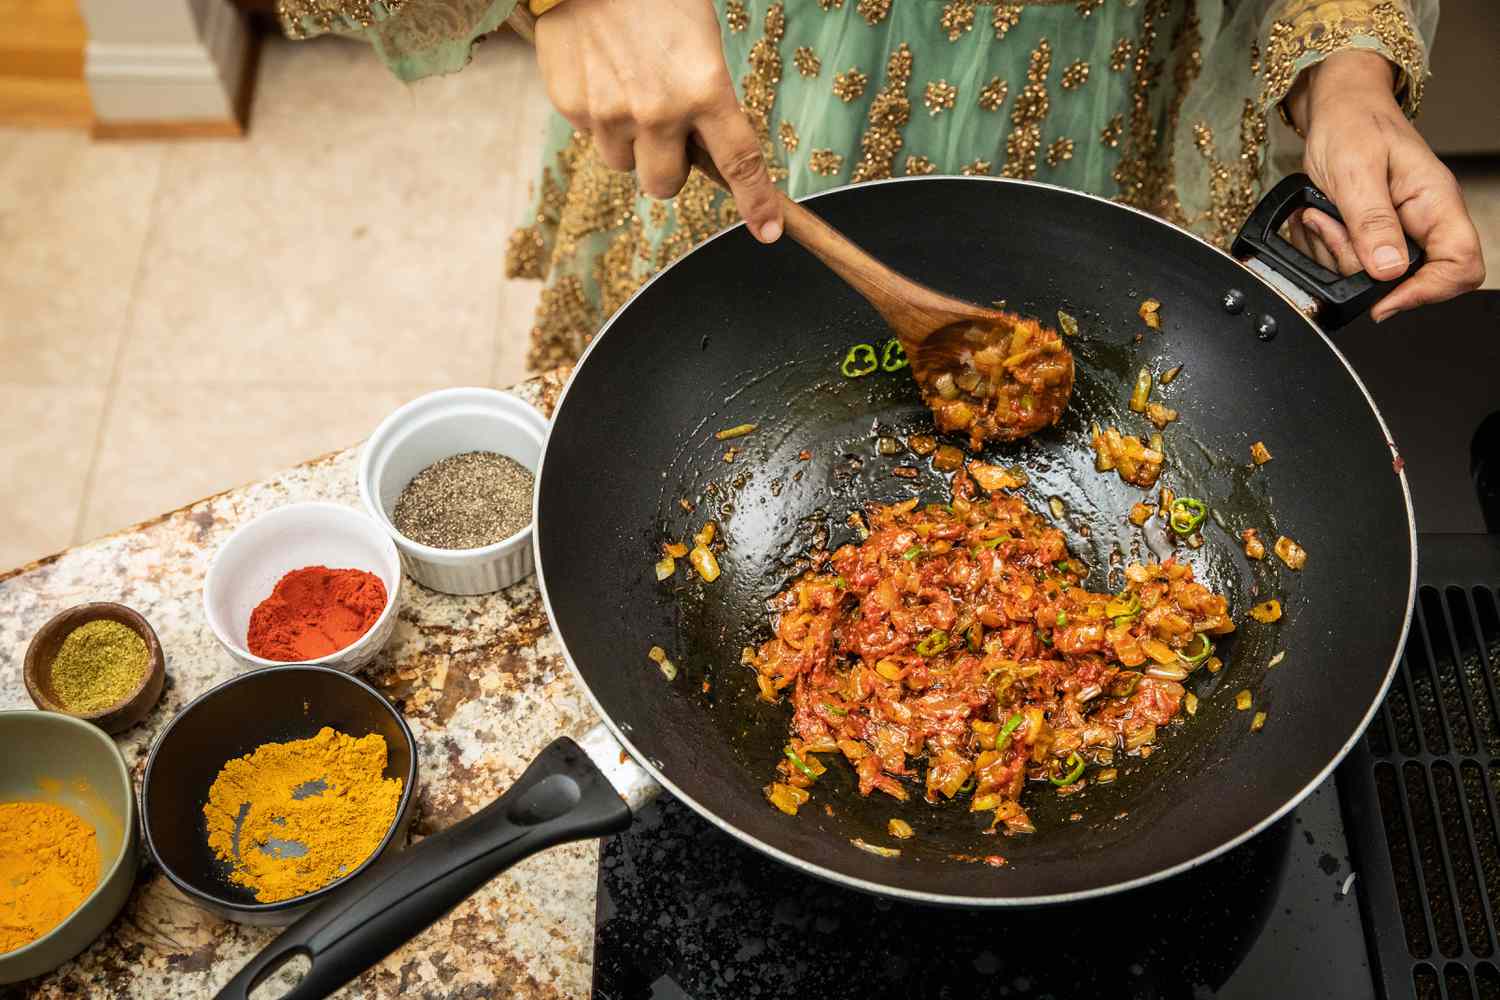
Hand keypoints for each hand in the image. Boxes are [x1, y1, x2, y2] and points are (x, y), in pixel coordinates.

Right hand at [534, 0, 782, 242]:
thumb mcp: (700, 40)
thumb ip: (706, 98)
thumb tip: (704, 146)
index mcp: (704, 90)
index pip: (739, 162)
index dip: (756, 202)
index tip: (767, 231)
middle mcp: (658, 112)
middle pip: (664, 185)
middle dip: (669, 167)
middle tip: (666, 129)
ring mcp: (609, 113)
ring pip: (624, 164)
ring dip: (629, 141)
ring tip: (626, 86)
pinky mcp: (571, 106)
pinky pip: (591, 134)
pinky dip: (598, 114)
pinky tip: (600, 72)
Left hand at [1284, 50, 1483, 321]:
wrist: (1336, 108)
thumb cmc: (1353, 123)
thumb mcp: (1356, 170)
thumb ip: (1372, 221)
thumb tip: (1389, 270)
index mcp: (1436, 202)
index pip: (1461, 265)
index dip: (1427, 291)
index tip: (1383, 300)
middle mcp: (1423, 220)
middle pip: (1408, 279)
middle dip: (1360, 269)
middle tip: (1332, 232)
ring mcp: (1398, 229)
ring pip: (1371, 274)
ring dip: (1335, 253)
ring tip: (1321, 216)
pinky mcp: (1372, 233)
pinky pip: (1350, 261)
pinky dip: (1326, 248)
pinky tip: (1318, 220)